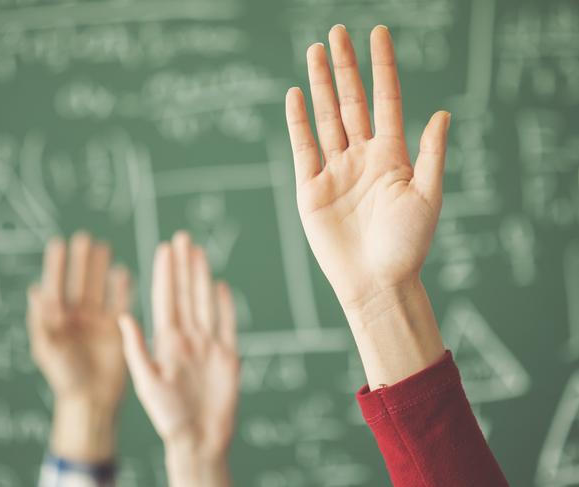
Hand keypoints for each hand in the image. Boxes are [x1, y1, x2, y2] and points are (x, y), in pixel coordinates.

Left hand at [27, 232, 130, 460]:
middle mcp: (77, 318)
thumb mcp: (47, 349)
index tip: (59, 243)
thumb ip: (42, 320)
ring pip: (99, 288)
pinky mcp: (116, 329)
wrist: (92, 399)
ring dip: (101, 269)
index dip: (57, 265)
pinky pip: (120, 303)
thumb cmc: (64, 377)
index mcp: (57, 321)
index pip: (56, 286)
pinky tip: (122, 272)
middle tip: (85, 238)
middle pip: (79, 282)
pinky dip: (121, 288)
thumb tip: (35, 290)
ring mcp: (98, 322)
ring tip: (104, 247)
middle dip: (81, 262)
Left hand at [118, 231, 237, 486]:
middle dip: (183, 265)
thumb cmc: (170, 417)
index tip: (163, 248)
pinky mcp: (228, 355)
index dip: (165, 272)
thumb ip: (137, 349)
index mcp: (166, 342)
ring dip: (201, 276)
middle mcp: (187, 338)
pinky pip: (227, 323)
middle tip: (182, 237)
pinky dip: (225, 304)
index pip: (165, 298)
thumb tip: (122, 317)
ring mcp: (208, 345)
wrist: (201, 439)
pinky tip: (220, 285)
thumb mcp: (147, 382)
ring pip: (205, 301)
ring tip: (198, 252)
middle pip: (186, 293)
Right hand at [285, 25, 449, 315]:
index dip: (382, 67)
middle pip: (351, 103)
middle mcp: (362, 158)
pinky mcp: (310, 188)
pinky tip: (296, 95)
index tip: (378, 34)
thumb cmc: (407, 246)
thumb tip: (442, 113)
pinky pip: (303, 148)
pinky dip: (298, 121)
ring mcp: (335, 171)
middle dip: (345, 67)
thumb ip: (431, 154)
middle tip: (337, 33)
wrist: (376, 282)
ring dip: (320, 85)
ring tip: (315, 52)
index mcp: (392, 157)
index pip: (386, 101)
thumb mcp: (428, 197)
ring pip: (326, 118)